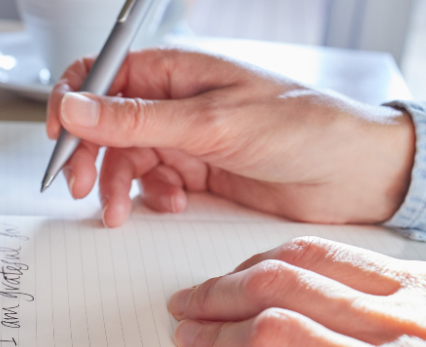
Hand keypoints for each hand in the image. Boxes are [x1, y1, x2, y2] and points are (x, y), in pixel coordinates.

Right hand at [46, 49, 415, 227]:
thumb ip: (135, 118)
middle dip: (88, 155)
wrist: (352, 173)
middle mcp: (171, 101)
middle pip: (104, 124)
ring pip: (124, 159)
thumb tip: (74, 106)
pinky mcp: (193, 169)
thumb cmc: (298, 124)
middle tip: (79, 186)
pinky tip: (174, 201)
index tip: (58, 136)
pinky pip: (150, 182)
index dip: (71, 102)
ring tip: (120, 211)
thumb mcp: (208, 122)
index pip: (99, 75)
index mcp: (172, 69)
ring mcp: (181, 137)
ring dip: (117, 186)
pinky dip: (151, 197)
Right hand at [167, 237, 425, 345]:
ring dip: (240, 273)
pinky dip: (283, 254)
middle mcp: (395, 324)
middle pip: (280, 290)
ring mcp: (408, 293)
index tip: (189, 344)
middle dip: (218, 302)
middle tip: (184, 315)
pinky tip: (257, 266)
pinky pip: (334, 250)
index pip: (278, 335)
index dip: (221, 340)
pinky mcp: (414, 275)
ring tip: (207, 289)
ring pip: (300, 260)